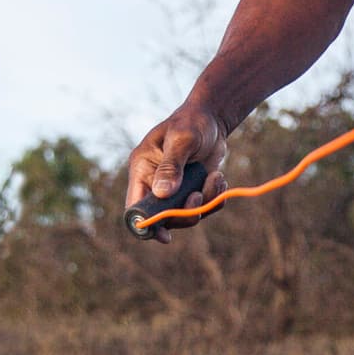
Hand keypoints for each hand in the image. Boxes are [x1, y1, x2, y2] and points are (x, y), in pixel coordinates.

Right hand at [124, 104, 229, 228]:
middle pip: (162, 218)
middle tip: (198, 196)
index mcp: (142, 169)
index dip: (145, 225)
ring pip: (185, 215)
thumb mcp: (182, 140)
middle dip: (183, 213)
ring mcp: (174, 189)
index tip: (164, 235)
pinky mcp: (192, 190)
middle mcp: (154, 183)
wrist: (211, 119)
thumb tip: (162, 193)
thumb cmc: (192, 122)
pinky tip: (219, 178)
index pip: (135, 206)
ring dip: (204, 203)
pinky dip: (214, 198)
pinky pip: (203, 207)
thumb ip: (171, 166)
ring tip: (215, 178)